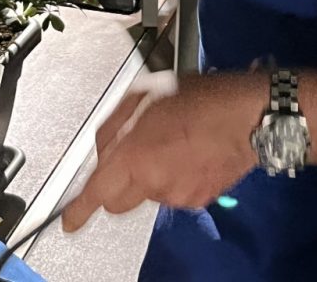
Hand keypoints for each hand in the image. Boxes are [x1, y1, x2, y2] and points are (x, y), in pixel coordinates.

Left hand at [61, 71, 266, 232]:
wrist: (247, 116)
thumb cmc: (200, 98)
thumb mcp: (145, 95)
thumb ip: (116, 123)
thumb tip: (106, 143)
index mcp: (137, 155)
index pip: (98, 192)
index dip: (79, 210)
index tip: (69, 221)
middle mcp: (155, 182)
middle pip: (118, 202)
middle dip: (114, 187)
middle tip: (126, 160)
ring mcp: (177, 195)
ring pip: (148, 194)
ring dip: (148, 175)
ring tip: (168, 143)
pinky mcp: (198, 199)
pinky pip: (172, 193)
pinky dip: (172, 177)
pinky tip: (186, 153)